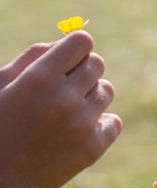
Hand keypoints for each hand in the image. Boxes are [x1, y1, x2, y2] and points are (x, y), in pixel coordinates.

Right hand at [0, 31, 120, 187]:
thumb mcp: (1, 85)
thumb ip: (33, 57)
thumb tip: (65, 40)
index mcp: (39, 77)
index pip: (82, 41)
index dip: (75, 48)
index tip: (67, 59)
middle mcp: (64, 98)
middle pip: (97, 64)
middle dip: (82, 71)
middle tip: (64, 88)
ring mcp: (81, 124)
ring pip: (106, 91)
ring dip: (91, 97)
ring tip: (66, 111)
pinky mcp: (93, 147)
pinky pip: (113, 121)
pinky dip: (99, 124)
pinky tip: (76, 131)